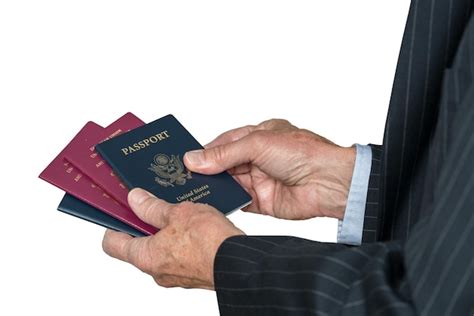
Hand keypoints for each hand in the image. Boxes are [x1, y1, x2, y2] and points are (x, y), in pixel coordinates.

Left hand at [102, 188, 243, 288]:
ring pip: (162, 250)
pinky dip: (182, 240)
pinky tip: (194, 224)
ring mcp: (176, 275)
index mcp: (146, 257)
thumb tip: (135, 199)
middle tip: (151, 204)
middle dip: (144, 225)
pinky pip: (180, 255)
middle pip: (138, 246)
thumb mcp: (177, 213)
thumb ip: (152, 207)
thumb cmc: (209, 242)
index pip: (113, 244)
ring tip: (177, 212)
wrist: (239, 262)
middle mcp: (157, 270)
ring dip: (166, 231)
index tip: (120, 211)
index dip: (113, 225)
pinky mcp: (193, 273)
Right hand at [184, 119, 355, 219]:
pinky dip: (224, 203)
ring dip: (212, 187)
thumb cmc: (304, 152)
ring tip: (189, 190)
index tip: (184, 158)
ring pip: (228, 183)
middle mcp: (258, 158)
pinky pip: (237, 202)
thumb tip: (195, 158)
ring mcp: (259, 180)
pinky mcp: (262, 201)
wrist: (328, 183)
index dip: (205, 150)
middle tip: (181, 176)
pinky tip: (209, 203)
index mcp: (259, 136)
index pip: (225, 142)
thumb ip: (225, 153)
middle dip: (205, 170)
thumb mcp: (258, 143)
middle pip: (224, 164)